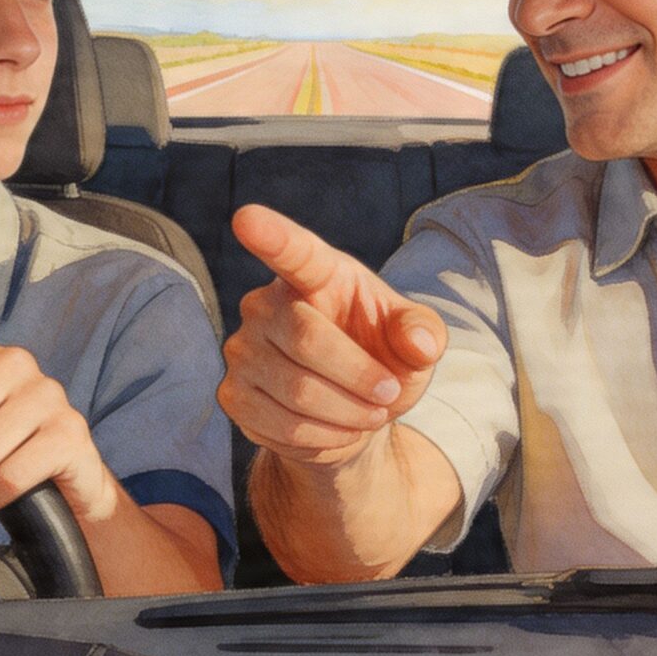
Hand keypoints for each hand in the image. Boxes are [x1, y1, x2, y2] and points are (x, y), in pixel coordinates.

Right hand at [218, 204, 447, 468]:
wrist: (351, 413)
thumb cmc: (381, 358)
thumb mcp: (414, 342)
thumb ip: (423, 333)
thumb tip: (421, 344)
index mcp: (314, 275)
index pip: (291, 251)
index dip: (270, 234)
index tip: (246, 218)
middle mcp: (265, 305)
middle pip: (306, 340)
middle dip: (359, 377)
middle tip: (389, 394)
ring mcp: (242, 350)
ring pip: (296, 392)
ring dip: (348, 414)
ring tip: (369, 413)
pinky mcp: (233, 395)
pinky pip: (282, 425)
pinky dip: (325, 438)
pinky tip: (340, 428)